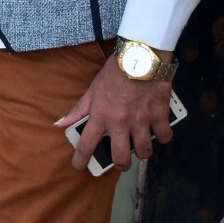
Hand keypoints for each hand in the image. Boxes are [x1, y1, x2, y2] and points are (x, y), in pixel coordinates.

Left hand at [56, 52, 174, 171]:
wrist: (140, 56)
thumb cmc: (114, 72)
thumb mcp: (93, 89)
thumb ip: (78, 110)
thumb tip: (59, 124)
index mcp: (101, 117)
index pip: (86, 145)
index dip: (80, 160)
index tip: (79, 166)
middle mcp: (121, 123)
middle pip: (120, 158)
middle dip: (120, 165)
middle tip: (121, 161)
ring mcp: (142, 121)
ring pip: (144, 152)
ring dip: (142, 152)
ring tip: (141, 146)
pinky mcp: (160, 115)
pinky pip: (164, 136)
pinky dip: (163, 137)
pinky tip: (159, 133)